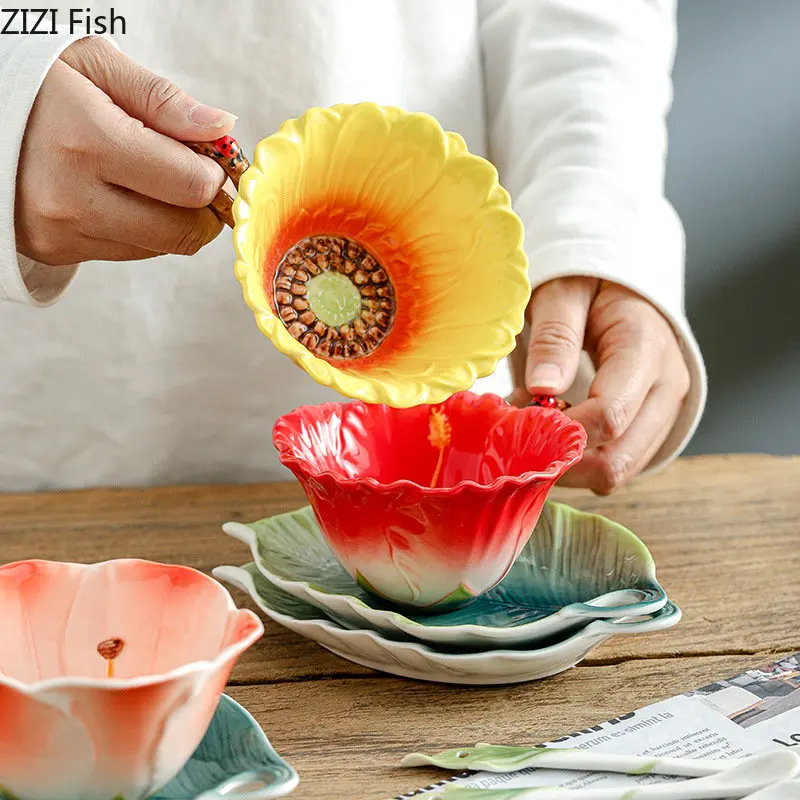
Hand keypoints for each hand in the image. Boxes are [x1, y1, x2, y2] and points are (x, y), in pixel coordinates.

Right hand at [15, 37, 235, 265]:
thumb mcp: (95, 66)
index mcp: (88, 142)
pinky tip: (120, 194)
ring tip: (148, 178)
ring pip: (163, 247)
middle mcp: (74, 197)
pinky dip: (143, 228)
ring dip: (174, 218)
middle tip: (194, 175)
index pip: (192, 186)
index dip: (216, 175)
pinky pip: (132, 252)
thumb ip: (164, 100)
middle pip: (185, 231)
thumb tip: (222, 128)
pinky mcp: (59, 250)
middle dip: (205, 207)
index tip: (210, 158)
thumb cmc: (36, 85)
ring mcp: (64, 231)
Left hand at [509, 278, 690, 494]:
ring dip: (568, 463)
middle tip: (521, 429)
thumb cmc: (590, 287)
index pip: (609, 414)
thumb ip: (554, 337)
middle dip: (560, 457)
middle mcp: (667, 388)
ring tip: (538, 424)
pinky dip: (580, 462)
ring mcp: (664, 414)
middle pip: (616, 459)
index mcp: (646, 348)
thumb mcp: (564, 294)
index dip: (560, 430)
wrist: (624, 288)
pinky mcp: (652, 430)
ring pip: (616, 472)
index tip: (519, 419)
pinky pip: (616, 467)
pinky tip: (556, 430)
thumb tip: (542, 388)